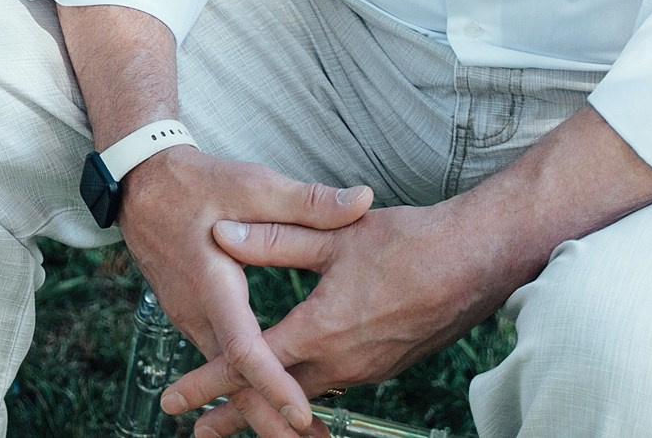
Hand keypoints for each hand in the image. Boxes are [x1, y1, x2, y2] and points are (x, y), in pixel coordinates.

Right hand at [119, 145, 372, 437]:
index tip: (301, 411)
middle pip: (234, 379)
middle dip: (269, 418)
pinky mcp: (194, 318)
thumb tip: (361, 201)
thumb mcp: (251, 184)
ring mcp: (191, 319)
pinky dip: (247, 387)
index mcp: (212, 283)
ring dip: (260, 408)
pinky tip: (271, 403)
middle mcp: (197, 312)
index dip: (273, 382)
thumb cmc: (195, 183)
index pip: (243, 347)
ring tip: (302, 434)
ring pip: (227, 376)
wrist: (138, 185)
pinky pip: (222, 362)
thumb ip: (306, 201)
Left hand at [170, 202, 499, 437]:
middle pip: (274, 398)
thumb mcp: (336, 235)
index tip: (174, 400)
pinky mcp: (385, 366)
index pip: (250, 364)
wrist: (477, 262)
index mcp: (321, 331)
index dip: (208, 384)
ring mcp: (366, 369)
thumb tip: (222, 233)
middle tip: (197, 433)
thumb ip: (276, 238)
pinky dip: (306, 393)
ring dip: (272, 405)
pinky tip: (298, 389)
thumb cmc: (408, 242)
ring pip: (306, 394)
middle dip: (233, 416)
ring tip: (241, 417)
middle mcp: (342, 362)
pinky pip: (335, 385)